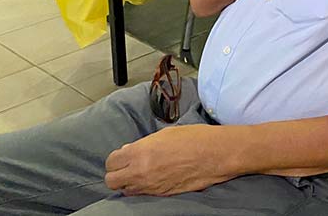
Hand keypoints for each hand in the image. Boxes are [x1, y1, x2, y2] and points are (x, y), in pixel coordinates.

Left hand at [105, 125, 233, 195]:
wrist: (216, 154)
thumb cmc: (194, 138)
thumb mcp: (165, 134)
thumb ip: (143, 144)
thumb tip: (130, 151)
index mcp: (140, 152)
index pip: (111, 162)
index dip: (117, 158)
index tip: (124, 155)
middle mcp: (140, 172)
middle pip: (112, 180)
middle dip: (117, 173)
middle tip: (128, 166)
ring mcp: (150, 186)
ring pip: (125, 190)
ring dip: (129, 182)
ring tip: (141, 173)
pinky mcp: (161, 195)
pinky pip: (142, 195)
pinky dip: (143, 188)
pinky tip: (154, 178)